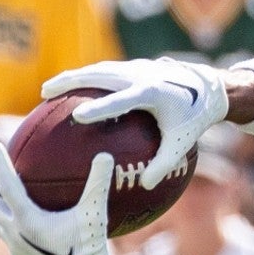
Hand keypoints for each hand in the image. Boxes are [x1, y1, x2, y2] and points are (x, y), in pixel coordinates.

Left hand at [0, 141, 116, 254]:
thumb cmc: (89, 248)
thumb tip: (105, 155)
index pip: (6, 183)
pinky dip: (2, 218)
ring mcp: (14, 247)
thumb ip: (98, 183)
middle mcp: (14, 232)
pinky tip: (17, 216)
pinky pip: (2, 232)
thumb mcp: (95, 214)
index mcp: (27, 219)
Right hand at [42, 58, 228, 188]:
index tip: (78, 117)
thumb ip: (164, 164)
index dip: (100, 109)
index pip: (121, 100)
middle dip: (70, 82)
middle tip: (45, 94)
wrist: (208, 87)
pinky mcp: (132, 67)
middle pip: (99, 74)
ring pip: (97, 70)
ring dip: (72, 77)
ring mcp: (135, 68)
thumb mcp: (181, 144)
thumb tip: (146, 187)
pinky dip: (84, 79)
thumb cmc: (193, 120)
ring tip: (48, 91)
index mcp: (152, 93)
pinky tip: (68, 92)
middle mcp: (140, 75)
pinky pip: (103, 72)